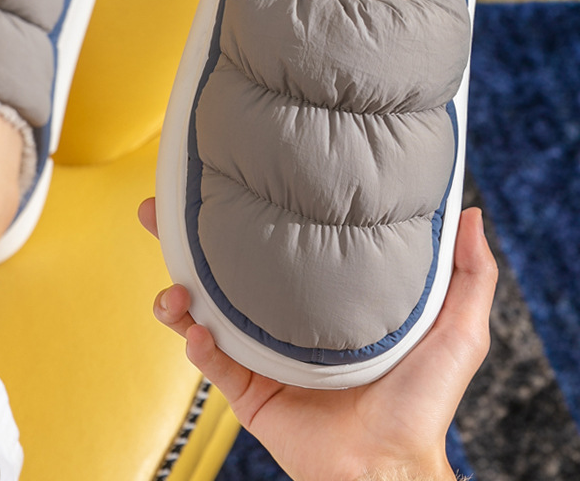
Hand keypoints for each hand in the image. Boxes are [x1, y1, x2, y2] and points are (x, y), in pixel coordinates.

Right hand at [139, 199, 496, 480]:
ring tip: (174, 286)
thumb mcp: (455, 329)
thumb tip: (471, 213)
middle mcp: (282, 318)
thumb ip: (468, 273)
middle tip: (158, 210)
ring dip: (177, 294)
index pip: (275, 244)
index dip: (249, 212)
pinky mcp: (246, 387)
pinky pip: (210, 361)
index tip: (232, 178)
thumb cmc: (423, 401)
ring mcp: (260, 351)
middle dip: (185, 240)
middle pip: (222, 268)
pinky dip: (196, 342)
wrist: (389, 465)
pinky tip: (199, 329)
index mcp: (320, 296)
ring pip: (201, 311)